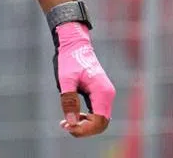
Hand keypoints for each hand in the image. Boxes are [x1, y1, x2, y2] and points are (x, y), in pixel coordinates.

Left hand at [53, 21, 114, 136]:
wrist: (74, 44)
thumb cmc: (69, 59)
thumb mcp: (66, 80)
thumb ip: (69, 100)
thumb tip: (71, 122)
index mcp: (102, 91)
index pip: (99, 121)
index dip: (84, 129)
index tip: (67, 127)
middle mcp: (107, 95)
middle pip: (101, 123)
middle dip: (84, 129)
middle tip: (64, 125)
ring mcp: (105, 95)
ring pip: (100, 120)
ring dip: (84, 125)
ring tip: (65, 123)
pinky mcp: (100, 95)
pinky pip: (96, 113)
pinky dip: (85, 118)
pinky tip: (71, 117)